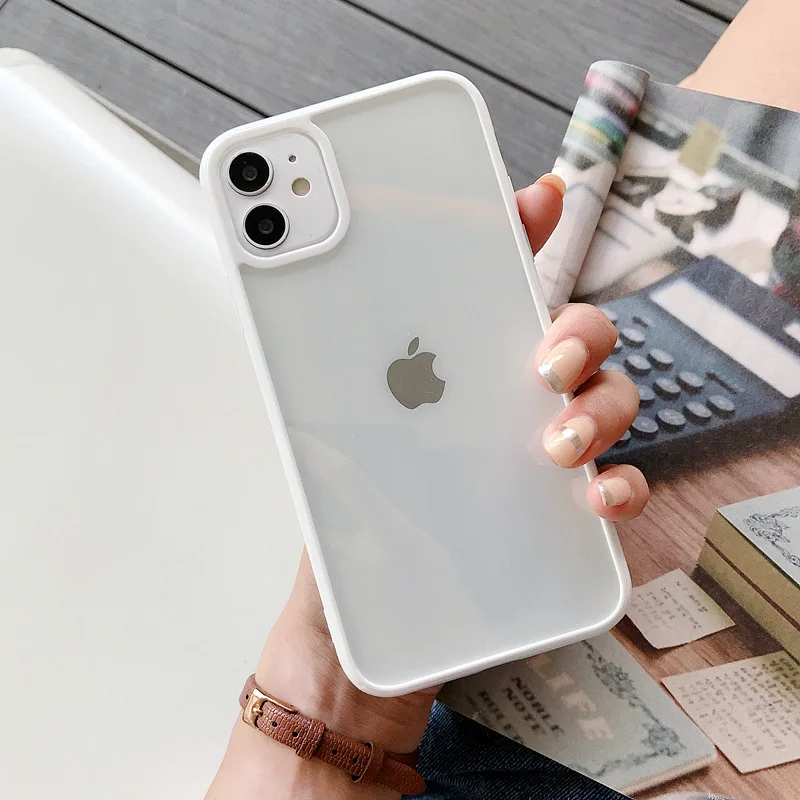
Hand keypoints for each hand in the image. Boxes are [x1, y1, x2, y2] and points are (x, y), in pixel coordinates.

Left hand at [207, 174, 649, 799]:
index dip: (513, 235)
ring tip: (555, 437)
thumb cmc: (337, 551)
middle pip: (566, 338)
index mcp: (439, 380)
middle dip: (574, 328)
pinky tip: (592, 495)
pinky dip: (617, 485)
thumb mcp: (319, 458)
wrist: (353, 658)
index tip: (535, 197)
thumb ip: (314, 390)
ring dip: (600, 405)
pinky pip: (614, 490)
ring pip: (607, 403)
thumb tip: (288, 311)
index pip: (482, 291)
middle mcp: (494, 413)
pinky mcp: (557, 525)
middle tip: (545, 353)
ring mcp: (534, 466)